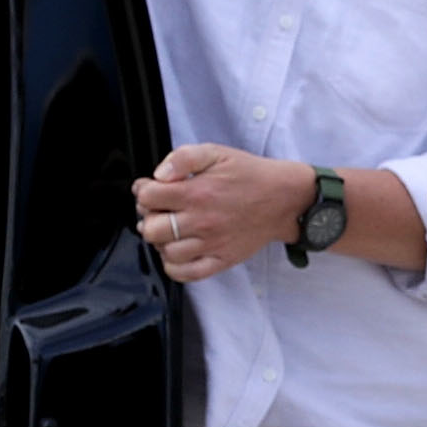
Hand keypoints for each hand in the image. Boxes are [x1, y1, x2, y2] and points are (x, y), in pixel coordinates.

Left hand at [134, 145, 311, 283]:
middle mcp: (201, 221)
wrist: (283, 198)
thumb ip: (183, 158)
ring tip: (169, 231)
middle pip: (151, 229)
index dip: (143, 191)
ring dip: (161, 242)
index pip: (148, 198)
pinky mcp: (221, 260)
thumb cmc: (250, 175)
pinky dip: (175, 267)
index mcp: (196, 193)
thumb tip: (159, 174)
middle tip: (158, 211)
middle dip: (149, 217)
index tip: (151, 190)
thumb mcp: (216, 152)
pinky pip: (188, 274)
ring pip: (166, 253)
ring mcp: (211, 244)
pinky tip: (176, 253)